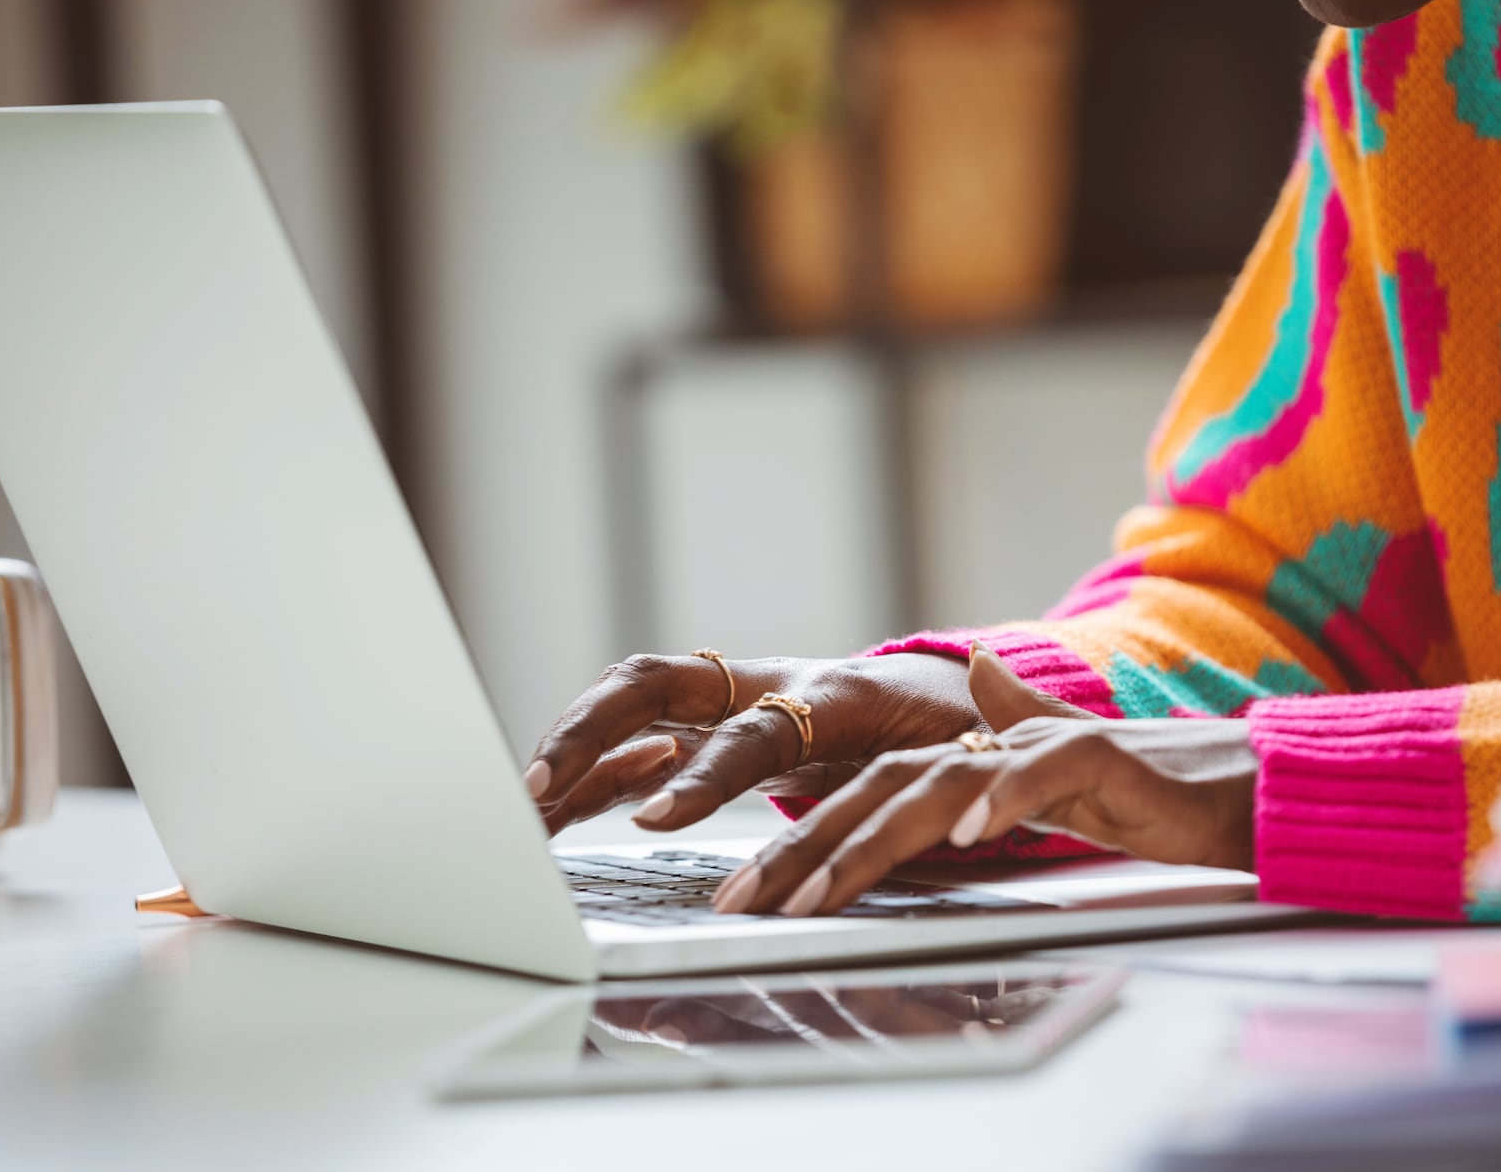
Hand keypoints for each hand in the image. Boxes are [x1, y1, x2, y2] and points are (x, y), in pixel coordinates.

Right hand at [529, 651, 979, 833]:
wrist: (943, 699)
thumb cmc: (958, 722)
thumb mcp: (971, 734)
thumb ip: (969, 735)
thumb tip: (978, 723)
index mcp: (833, 690)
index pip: (753, 731)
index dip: (704, 773)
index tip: (656, 817)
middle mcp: (766, 686)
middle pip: (656, 685)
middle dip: (590, 729)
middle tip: (540, 787)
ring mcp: (732, 703)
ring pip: (631, 708)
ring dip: (573, 749)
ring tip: (522, 804)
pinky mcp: (713, 731)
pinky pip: (639, 748)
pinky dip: (597, 775)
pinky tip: (559, 808)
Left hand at [710, 647, 1257, 916]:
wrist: (1247, 780)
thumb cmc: (1150, 791)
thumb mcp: (1055, 776)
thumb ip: (1010, 732)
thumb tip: (976, 673)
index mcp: (975, 759)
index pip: (870, 792)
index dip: (805, 837)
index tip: (748, 891)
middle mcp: (996, 745)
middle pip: (880, 786)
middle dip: (805, 846)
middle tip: (746, 900)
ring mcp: (1044, 748)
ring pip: (937, 783)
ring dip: (872, 837)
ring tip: (821, 888)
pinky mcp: (1101, 758)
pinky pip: (1040, 777)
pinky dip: (1000, 801)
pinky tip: (964, 836)